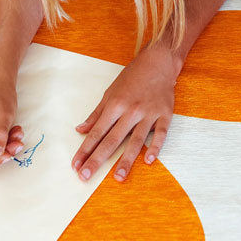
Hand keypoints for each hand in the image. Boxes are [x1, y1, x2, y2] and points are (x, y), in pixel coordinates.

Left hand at [71, 50, 178, 182]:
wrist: (159, 62)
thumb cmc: (132, 77)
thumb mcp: (110, 93)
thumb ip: (96, 114)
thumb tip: (80, 130)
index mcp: (115, 105)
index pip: (96, 132)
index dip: (84, 150)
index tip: (75, 165)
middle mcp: (131, 111)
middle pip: (111, 140)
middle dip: (97, 159)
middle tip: (85, 176)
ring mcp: (149, 113)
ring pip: (136, 140)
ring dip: (126, 160)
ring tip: (118, 177)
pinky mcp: (165, 114)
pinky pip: (160, 134)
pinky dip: (155, 147)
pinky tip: (148, 160)